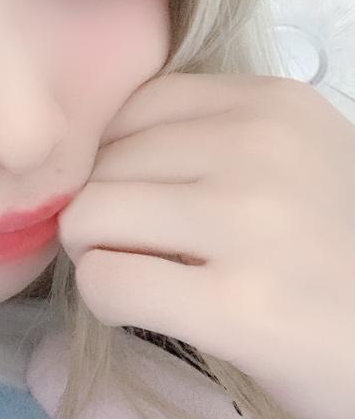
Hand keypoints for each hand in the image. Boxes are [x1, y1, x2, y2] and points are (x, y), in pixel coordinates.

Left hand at [56, 72, 354, 418]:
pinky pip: (106, 281)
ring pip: (89, 215)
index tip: (139, 202)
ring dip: (95, 255)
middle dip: (99, 213)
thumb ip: (209, 139)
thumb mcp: (293, 163)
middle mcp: (261, 146)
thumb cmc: (336, 258)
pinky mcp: (237, 305)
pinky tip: (142, 314)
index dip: (114, 160)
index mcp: (274, 103)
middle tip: (138, 253)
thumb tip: (88, 156)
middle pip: (104, 163)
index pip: (134, 108)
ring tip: (140, 280)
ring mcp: (249, 222)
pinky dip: (105, 302)